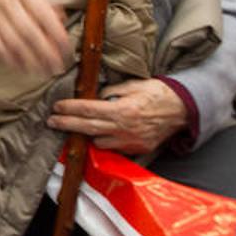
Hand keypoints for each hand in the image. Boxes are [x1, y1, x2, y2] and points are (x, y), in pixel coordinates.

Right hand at [0, 0, 71, 76]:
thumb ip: (43, 1)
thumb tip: (62, 18)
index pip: (42, 14)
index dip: (56, 33)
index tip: (66, 47)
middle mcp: (6, 3)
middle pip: (29, 32)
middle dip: (46, 52)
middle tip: (58, 66)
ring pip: (13, 42)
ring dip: (30, 60)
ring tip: (43, 71)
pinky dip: (10, 59)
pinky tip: (22, 67)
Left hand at [49, 79, 187, 153]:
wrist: (184, 109)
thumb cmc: (157, 93)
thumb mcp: (132, 86)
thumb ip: (111, 92)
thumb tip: (94, 96)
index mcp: (123, 110)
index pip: (88, 110)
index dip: (70, 109)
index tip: (56, 107)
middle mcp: (125, 128)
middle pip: (87, 128)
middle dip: (66, 124)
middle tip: (51, 121)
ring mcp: (132, 142)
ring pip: (99, 142)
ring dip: (87, 135)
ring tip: (76, 126)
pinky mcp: (138, 149)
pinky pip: (114, 148)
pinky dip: (106, 141)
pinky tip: (100, 134)